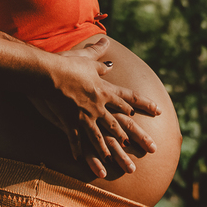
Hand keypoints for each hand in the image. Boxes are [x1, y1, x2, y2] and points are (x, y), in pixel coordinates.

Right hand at [35, 37, 158, 176]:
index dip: (144, 104)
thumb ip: (97, 54)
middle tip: (152, 148)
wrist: (48, 74)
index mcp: (104, 89)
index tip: (158, 111)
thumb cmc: (67, 63)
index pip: (129, 97)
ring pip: (103, 138)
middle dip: (137, 137)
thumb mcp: (85, 57)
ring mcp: (85, 116)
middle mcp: (99, 105)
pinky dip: (81, 152)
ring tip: (125, 165)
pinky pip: (77, 141)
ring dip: (114, 153)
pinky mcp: (70, 123)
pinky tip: (84, 163)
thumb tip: (106, 41)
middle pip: (121, 123)